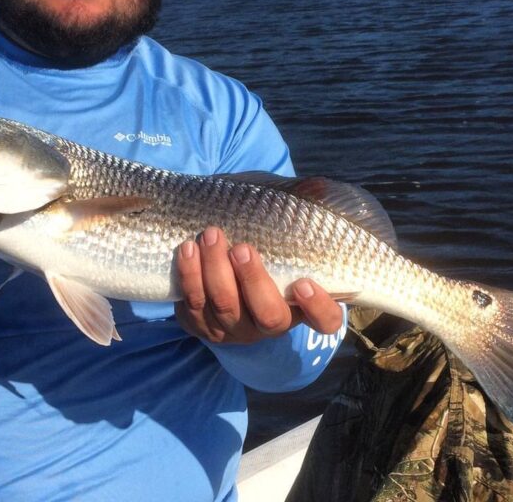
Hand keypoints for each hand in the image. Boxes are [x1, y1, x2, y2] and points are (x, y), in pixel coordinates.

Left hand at [174, 226, 345, 343]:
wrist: (222, 276)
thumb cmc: (263, 251)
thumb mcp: (282, 236)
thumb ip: (300, 215)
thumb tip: (317, 184)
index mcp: (300, 305)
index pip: (325, 320)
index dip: (318, 307)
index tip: (304, 283)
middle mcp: (270, 323)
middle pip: (268, 315)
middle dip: (253, 280)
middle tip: (242, 248)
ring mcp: (235, 328)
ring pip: (225, 307)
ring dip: (215, 270)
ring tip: (210, 236)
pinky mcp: (202, 324)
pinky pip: (194, 304)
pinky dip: (190, 275)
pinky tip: (187, 249)